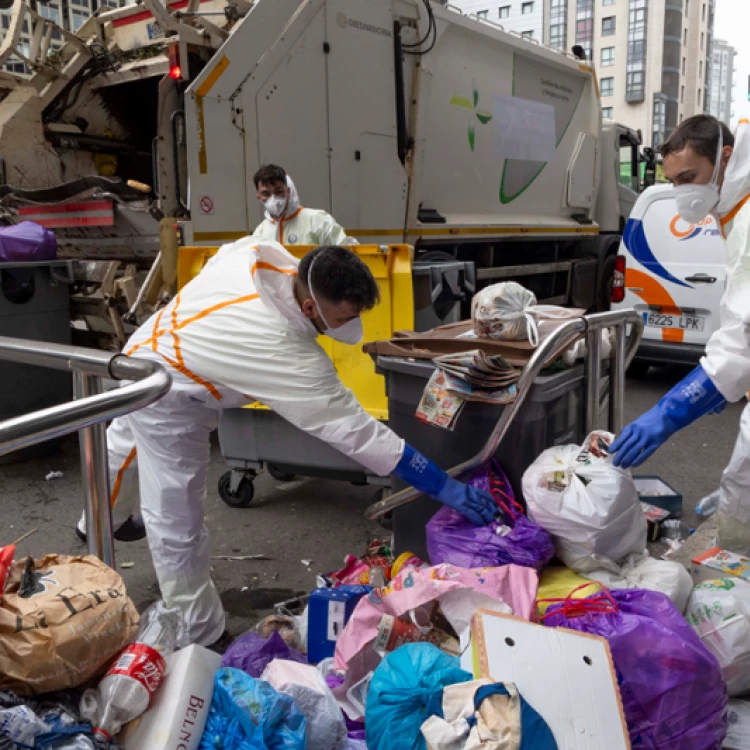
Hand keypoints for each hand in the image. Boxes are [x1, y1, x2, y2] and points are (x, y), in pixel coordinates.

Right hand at [392, 444, 495, 525]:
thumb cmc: (443, 483)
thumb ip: (463, 491)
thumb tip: (467, 497)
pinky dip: (477, 518)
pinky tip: (481, 523)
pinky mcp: (460, 505)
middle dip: (491, 510)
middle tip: (497, 517)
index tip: (497, 506)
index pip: (484, 494)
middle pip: (484, 502)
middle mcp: (470, 493)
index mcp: (469, 488)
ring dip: (487, 515)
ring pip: (480, 507)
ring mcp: (465, 499)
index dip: (491, 500)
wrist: (437, 482)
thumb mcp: (456, 486)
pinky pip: (471, 513)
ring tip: (491, 521)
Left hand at [610, 364, 725, 468]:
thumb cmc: (651, 419)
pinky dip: (639, 460)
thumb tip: (620, 442)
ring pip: (634, 450)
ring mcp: (647, 438)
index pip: (622, 438)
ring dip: (627, 459)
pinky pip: (646, 453)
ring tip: (622, 465)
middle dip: (620, 455)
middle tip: (615, 463)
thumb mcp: (638, 423)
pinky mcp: (656, 443)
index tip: (610, 452)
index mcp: (633, 426)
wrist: (667, 415)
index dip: (615, 446)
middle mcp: (639, 432)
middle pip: (627, 446)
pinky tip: (634, 465)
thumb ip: (630, 432)